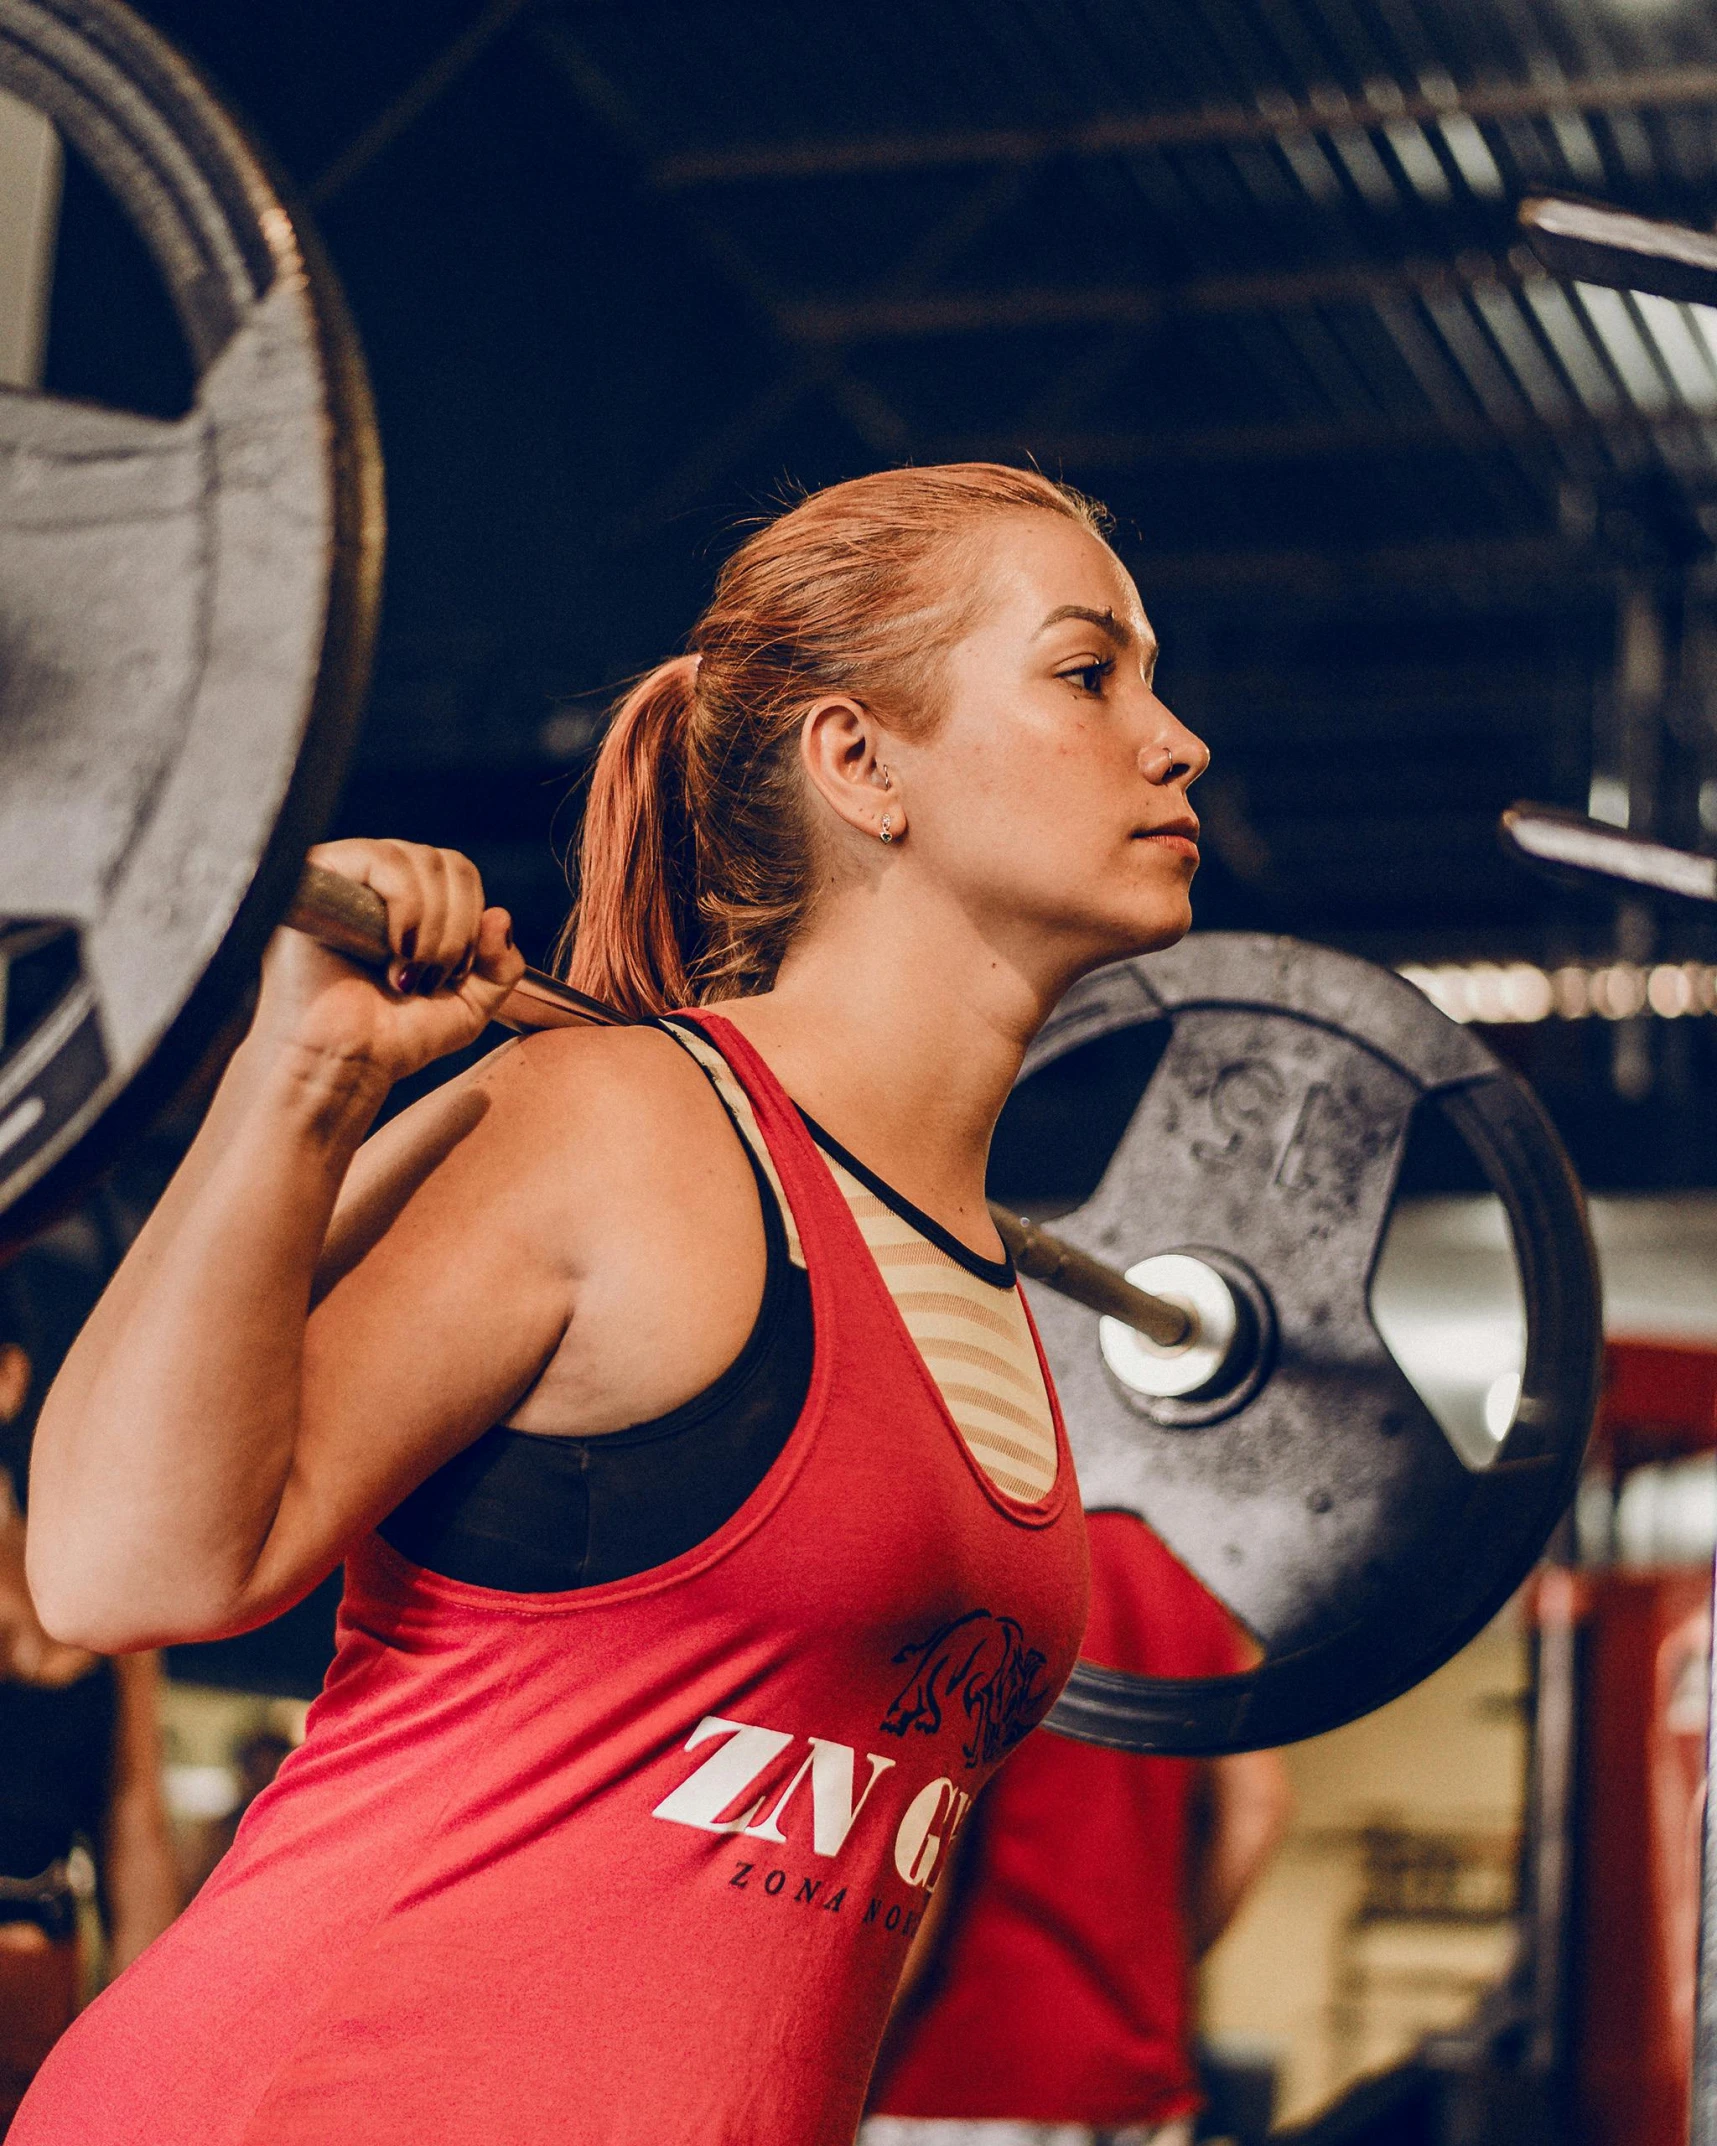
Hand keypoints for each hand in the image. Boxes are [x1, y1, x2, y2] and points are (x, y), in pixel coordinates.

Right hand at [255, 839, 527, 1086]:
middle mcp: (375, 880)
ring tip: (408, 970)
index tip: (456, 971)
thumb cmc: (395, 1036)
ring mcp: (344, 875)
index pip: (459, 872)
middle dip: (456, 926)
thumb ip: (502, 965)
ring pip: (416, 859)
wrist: (345, 1061)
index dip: (472, 918)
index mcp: (409, 901)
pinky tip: (391, 948)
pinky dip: (405, 905)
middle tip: (432, 975)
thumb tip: (500, 915)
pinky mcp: (316, 875)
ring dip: (431, 923)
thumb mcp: (470, 1004)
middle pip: (445, 862)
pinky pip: (382, 860)